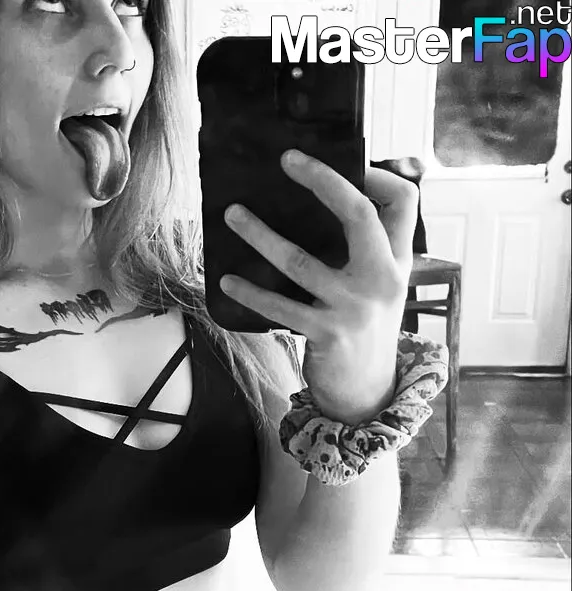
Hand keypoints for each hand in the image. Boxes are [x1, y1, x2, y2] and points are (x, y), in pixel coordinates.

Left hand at [219, 151, 418, 423]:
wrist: (366, 392)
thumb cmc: (362, 328)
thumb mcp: (377, 285)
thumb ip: (364, 250)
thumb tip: (317, 207)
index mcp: (397, 261)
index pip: (403, 202)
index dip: (377, 175)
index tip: (348, 159)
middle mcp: (382, 279)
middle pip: (358, 216)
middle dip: (322, 182)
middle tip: (287, 159)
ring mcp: (354, 307)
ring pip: (300, 260)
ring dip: (261, 234)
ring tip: (233, 214)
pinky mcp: (326, 334)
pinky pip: (279, 306)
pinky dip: (250, 292)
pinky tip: (226, 281)